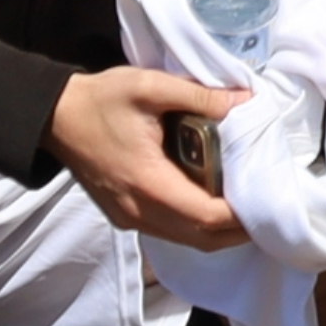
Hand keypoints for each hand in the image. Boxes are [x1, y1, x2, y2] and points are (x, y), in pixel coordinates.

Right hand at [47, 65, 252, 249]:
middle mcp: (139, 211)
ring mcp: (130, 218)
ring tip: (248, 203)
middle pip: (202, 238)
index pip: (207, 217)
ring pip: (187, 239)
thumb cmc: (100, 100)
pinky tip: (214, 199)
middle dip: (239, 228)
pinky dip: (197, 224)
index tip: (271, 198)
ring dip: (219, 229)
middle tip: (269, 206)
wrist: (54, 117)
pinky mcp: (125, 215)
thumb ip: (201, 97)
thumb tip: (246, 101)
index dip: (243, 216)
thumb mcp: (151, 86)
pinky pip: (170, 230)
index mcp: (148, 183)